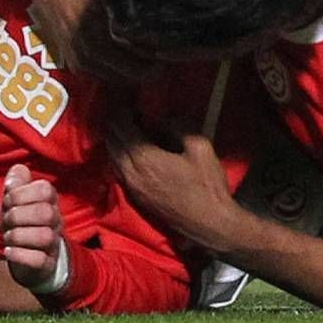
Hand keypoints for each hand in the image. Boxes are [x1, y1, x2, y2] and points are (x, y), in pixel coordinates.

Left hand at [0, 164, 67, 291]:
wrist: (29, 259)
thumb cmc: (21, 224)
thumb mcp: (15, 201)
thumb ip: (16, 183)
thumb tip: (18, 169)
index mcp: (49, 202)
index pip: (45, 189)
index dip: (21, 193)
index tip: (8, 201)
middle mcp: (56, 221)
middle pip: (46, 213)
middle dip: (18, 215)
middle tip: (6, 221)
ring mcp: (53, 244)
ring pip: (45, 236)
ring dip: (18, 236)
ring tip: (8, 237)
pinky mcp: (47, 264)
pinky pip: (39, 260)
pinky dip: (20, 255)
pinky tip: (8, 251)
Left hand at [109, 116, 243, 251]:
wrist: (210, 225)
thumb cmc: (208, 187)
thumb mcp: (201, 148)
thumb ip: (179, 128)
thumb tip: (165, 118)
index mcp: (145, 159)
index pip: (122, 128)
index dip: (120, 110)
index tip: (124, 97)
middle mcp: (132, 173)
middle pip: (112, 141)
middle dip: (113, 122)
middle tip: (120, 107)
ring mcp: (132, 187)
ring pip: (112, 157)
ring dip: (114, 139)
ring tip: (121, 124)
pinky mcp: (136, 197)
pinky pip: (118, 170)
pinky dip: (118, 155)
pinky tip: (126, 149)